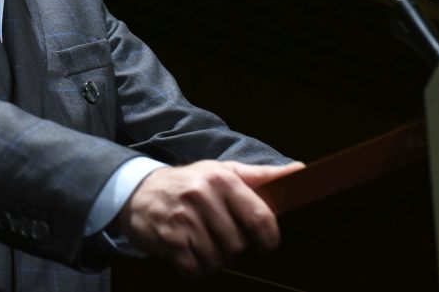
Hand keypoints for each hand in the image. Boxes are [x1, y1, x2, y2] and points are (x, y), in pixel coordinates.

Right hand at [117, 160, 303, 277]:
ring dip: (212, 258)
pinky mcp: (169, 239)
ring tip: (201, 242)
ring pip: (218, 259)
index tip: (264, 244)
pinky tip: (188, 251)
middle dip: (232, 247)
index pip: (260, 219)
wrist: (139, 192)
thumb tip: (299, 170)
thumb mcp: (223, 172)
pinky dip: (195, 268)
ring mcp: (184, 218)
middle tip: (219, 236)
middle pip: (238, 244)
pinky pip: (195, 269)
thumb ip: (261, 176)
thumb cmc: (190, 183)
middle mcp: (202, 196)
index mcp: (222, 179)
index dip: (268, 239)